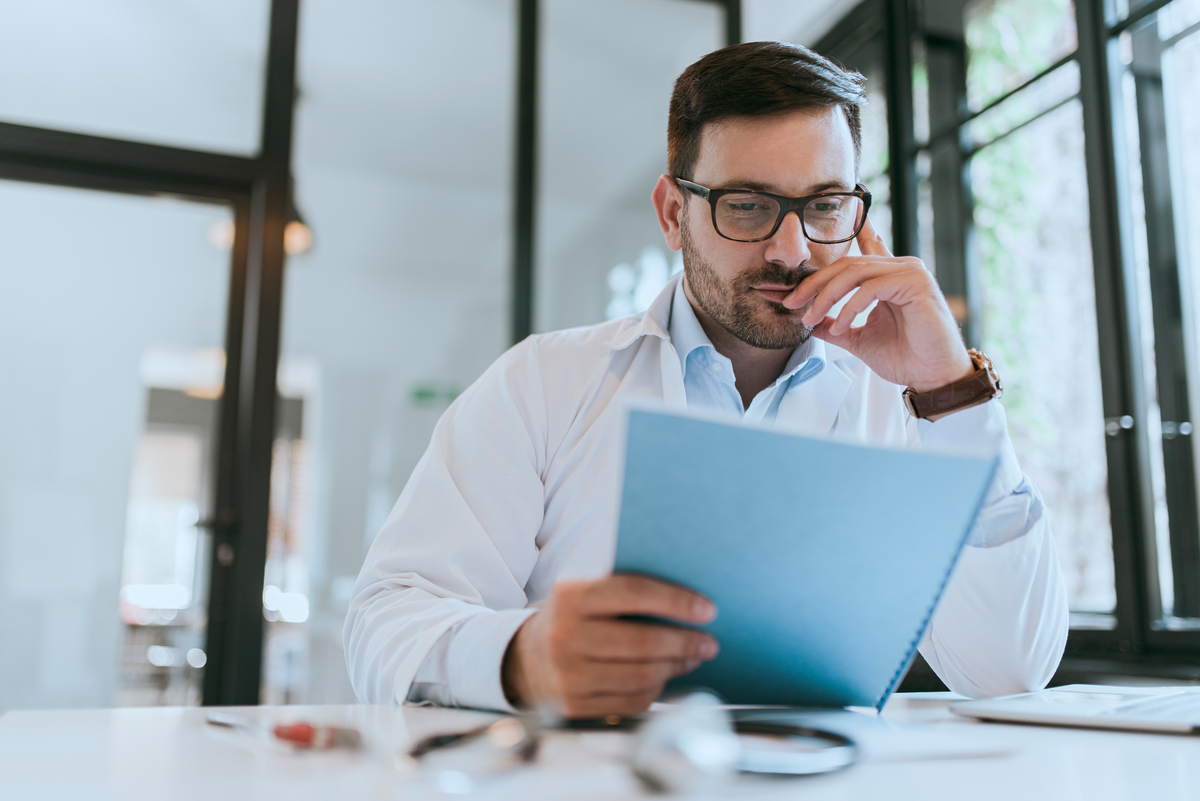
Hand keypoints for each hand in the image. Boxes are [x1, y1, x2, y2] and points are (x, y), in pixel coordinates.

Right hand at [502, 574, 718, 717]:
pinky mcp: (575, 707)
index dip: (675, 601)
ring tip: (693, 657)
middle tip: (708, 640)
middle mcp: (565, 636)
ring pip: (642, 676)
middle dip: (685, 642)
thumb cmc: (568, 620)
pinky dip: (656, 689)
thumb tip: (686, 600)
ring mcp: (568, 676)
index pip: (632, 593)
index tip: (707, 608)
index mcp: (570, 597)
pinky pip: (632, 702)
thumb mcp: (582, 593)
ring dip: (676, 667)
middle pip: (642, 642)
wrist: (522, 660)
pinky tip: (665, 676)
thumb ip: (622, 591)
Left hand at [782, 217, 971, 391]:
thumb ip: (834, 325)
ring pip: (855, 272)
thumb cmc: (905, 357)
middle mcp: (901, 267)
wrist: (933, 377)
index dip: (835, 245)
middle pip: (847, 264)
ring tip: (810, 318)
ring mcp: (910, 272)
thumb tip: (807, 320)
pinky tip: (841, 326)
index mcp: (888, 276)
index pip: (862, 249)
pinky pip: (871, 288)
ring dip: (826, 297)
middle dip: (814, 283)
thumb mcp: (858, 338)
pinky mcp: (916, 283)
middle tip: (791, 302)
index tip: (810, 241)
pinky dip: (850, 307)